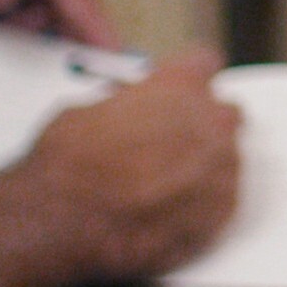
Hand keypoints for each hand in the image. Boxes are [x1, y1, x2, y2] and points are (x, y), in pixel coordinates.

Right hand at [0, 54, 245, 286]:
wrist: (62, 222)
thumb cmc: (65, 167)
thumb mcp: (83, 112)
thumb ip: (124, 105)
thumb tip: (128, 111)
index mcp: (180, 87)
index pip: (203, 64)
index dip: (187, 78)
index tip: (179, 89)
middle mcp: (211, 123)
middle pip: (225, 114)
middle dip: (200, 124)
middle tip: (168, 142)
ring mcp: (222, 169)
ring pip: (225, 160)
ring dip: (199, 168)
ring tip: (155, 187)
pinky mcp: (222, 211)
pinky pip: (221, 200)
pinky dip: (198, 203)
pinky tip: (162, 211)